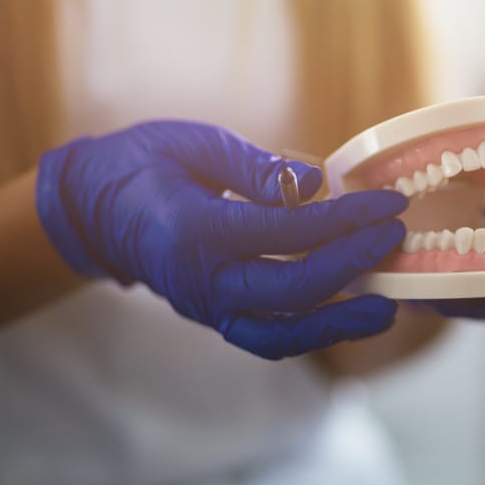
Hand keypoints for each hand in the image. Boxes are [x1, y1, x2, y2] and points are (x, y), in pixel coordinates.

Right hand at [36, 120, 408, 358]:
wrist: (89, 211)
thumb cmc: (143, 164)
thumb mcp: (194, 144)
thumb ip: (256, 167)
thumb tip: (319, 182)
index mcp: (195, 228)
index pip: (289, 231)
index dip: (346, 219)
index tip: (388, 203)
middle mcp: (201, 280)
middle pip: (293, 288)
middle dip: (353, 265)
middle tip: (395, 240)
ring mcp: (207, 308)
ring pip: (282, 334)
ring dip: (339, 324)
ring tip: (387, 308)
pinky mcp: (215, 319)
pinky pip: (268, 340)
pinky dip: (312, 334)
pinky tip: (350, 317)